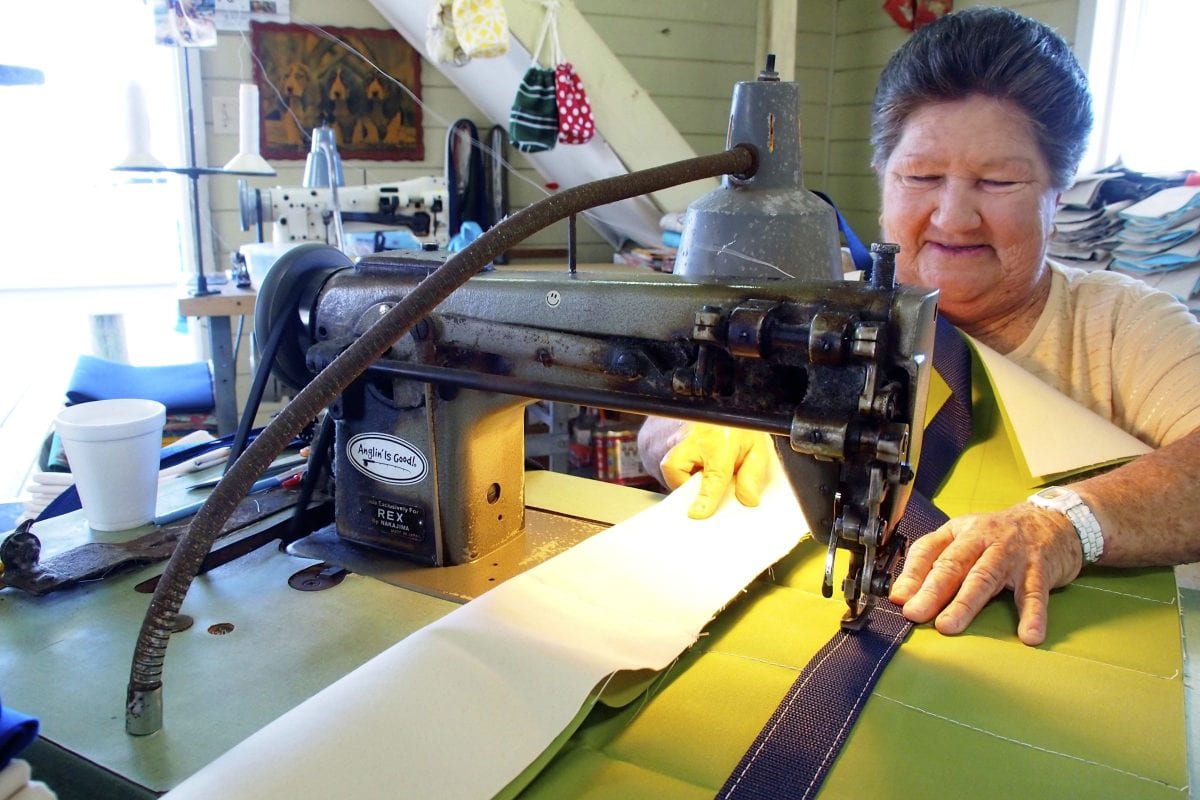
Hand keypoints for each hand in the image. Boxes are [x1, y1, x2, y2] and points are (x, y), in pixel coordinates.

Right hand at [659, 423, 772, 518]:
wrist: (711, 398)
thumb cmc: (732, 423)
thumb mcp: (754, 444)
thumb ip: (753, 473)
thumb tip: (747, 498)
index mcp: (717, 439)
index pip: (712, 476)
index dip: (706, 498)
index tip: (697, 513)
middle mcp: (686, 438)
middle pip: (675, 472)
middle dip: (686, 483)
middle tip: (702, 475)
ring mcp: (663, 437)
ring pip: (664, 471)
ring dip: (679, 474)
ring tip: (696, 460)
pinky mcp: (648, 438)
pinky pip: (654, 462)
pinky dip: (668, 465)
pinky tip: (684, 454)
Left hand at [888, 503, 1083, 644]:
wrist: (1053, 520)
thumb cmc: (1000, 537)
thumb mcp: (965, 540)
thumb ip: (936, 563)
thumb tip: (904, 595)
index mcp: (959, 532)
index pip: (929, 550)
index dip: (911, 574)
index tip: (898, 598)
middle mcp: (982, 539)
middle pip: (953, 565)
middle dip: (931, 591)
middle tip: (915, 614)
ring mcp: (1011, 553)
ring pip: (985, 577)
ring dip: (966, 603)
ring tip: (948, 626)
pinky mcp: (1039, 568)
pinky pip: (1035, 593)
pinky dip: (1032, 615)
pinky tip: (1028, 634)